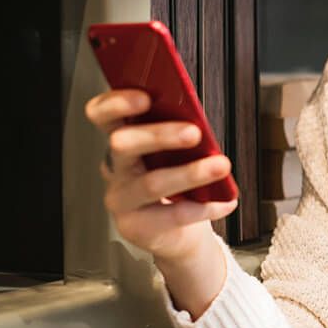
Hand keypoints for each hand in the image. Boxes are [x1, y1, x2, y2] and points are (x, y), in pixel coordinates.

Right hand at [84, 88, 238, 263]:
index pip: (102, 115)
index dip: (116, 104)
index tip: (145, 97)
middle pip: (123, 145)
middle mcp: (115, 167)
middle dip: (159, 135)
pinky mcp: (135, 226)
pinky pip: (172, 215)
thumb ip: (178, 130)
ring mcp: (121, 199)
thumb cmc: (174, 177)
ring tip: (220, 166)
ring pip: (151, 183)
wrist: (174, 230)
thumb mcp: (175, 150)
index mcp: (121, 137)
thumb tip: (198, 119)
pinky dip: (205, 206)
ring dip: (190, 173)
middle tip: (194, 133)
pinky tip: (226, 200)